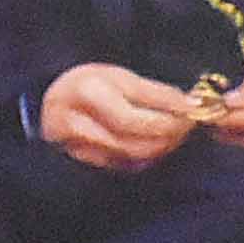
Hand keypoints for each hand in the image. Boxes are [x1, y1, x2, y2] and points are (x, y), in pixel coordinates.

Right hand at [38, 63, 199, 171]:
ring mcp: (74, 146)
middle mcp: (74, 121)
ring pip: (129, 155)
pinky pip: (122, 164)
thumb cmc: (90, 85)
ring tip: (175, 135)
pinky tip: (156, 146)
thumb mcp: (118, 78)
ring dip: (159, 148)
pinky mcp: (81, 161)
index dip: (166, 116)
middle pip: (131, 139)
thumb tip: (187, 105)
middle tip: (187, 126)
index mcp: (85, 92)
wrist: (51, 101)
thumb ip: (152, 93)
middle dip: (166, 134)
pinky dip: (145, 157)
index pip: (133, 114)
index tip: (192, 112)